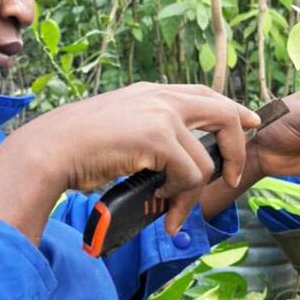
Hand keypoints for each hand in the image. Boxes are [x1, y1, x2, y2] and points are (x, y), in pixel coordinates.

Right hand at [0, 83, 259, 242]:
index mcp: (149, 93)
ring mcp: (162, 116)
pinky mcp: (159, 139)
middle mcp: (160, 98)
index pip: (203, 94)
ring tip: (167, 206)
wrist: (50, 150)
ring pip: (205, 161)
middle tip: (233, 176)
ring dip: (188, 192)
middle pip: (224, 114)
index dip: (231, 109)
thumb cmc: (73, 149)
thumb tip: (169, 162)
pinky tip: (155, 195)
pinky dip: (176, 194)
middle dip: (237, 147)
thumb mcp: (117, 130)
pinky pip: (190, 175)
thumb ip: (146, 135)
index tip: (249, 123)